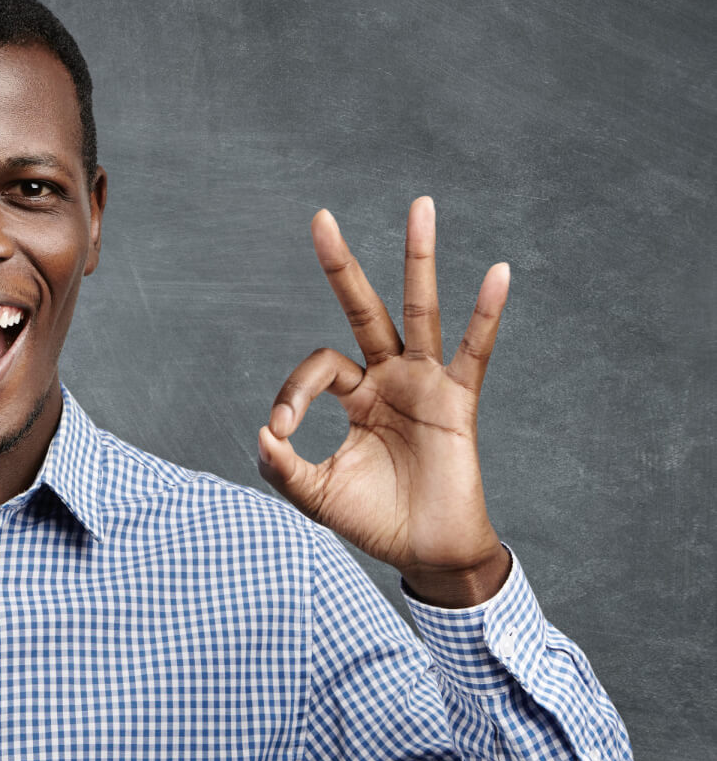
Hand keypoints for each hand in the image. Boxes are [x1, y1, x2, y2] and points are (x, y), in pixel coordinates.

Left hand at [257, 197, 511, 606]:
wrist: (426, 555)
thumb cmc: (375, 520)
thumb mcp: (314, 494)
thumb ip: (282, 467)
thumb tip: (263, 433)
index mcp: (356, 395)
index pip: (317, 369)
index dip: (291, 395)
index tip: (281, 434)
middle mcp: (390, 378)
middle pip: (363, 309)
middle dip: (342, 265)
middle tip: (320, 217)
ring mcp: (425, 383)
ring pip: (419, 309)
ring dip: (417, 257)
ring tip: (419, 204)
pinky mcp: (458, 401)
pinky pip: (475, 350)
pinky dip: (486, 313)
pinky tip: (497, 273)